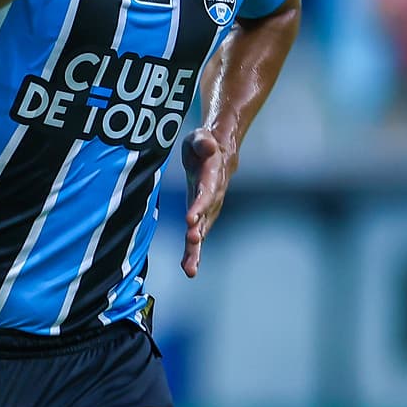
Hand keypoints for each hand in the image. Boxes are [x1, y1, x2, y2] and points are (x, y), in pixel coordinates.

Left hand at [180, 128, 233, 278]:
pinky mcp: (202, 217)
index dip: (200, 206)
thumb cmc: (204, 145)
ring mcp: (209, 210)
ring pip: (202, 231)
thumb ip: (203, 142)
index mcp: (211, 178)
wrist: (219, 155)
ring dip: (196, 249)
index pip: (206, 193)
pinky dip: (192, 252)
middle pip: (206, 217)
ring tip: (190, 268)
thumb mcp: (201, 137)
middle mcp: (213, 197)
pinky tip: (188, 268)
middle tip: (192, 243)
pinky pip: (197, 236)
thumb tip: (207, 146)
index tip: (191, 220)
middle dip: (199, 231)